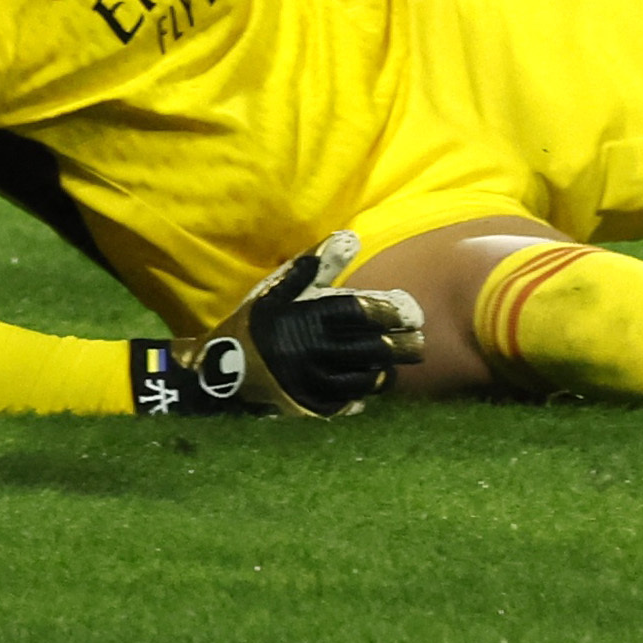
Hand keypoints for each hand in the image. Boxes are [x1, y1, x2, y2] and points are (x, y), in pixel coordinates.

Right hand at [225, 233, 427, 419]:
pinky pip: (349, 401)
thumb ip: (318, 264)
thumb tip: (352, 238)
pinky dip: (364, 393)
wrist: (223, 367)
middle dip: (403, 346)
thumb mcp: (281, 287)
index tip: (410, 313)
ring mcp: (318, 382)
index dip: (390, 312)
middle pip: (374, 349)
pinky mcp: (314, 405)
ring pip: (367, 379)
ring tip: (399, 365)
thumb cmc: (257, 320)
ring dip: (388, 371)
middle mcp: (319, 351)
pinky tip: (372, 386)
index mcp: (312, 318)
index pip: (363, 314)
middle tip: (419, 342)